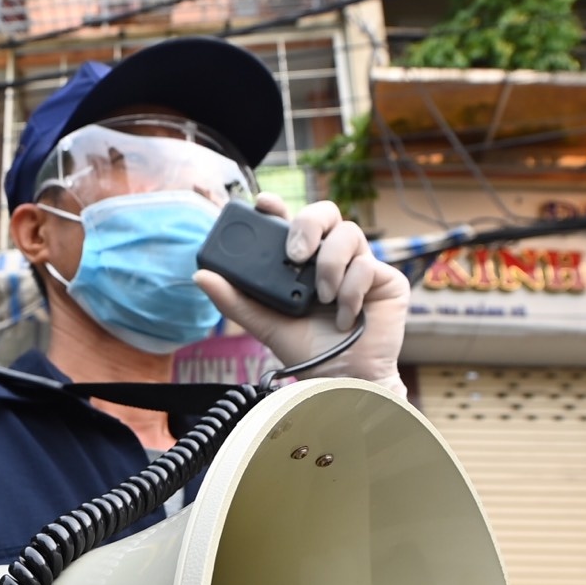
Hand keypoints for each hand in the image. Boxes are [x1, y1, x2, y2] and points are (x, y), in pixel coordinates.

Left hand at [194, 195, 407, 384]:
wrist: (345, 380)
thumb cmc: (309, 352)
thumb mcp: (265, 324)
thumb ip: (235, 300)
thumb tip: (200, 275)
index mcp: (302, 261)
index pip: (290, 221)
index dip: (277, 206)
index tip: (263, 204)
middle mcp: (331, 256)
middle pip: (325, 212)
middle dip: (308, 225)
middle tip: (296, 255)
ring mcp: (360, 265)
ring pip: (348, 233)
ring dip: (329, 265)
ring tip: (321, 298)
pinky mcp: (385, 279)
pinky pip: (367, 265)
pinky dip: (350, 291)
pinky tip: (343, 317)